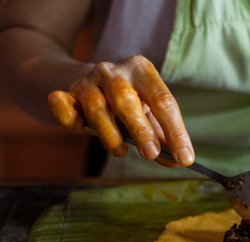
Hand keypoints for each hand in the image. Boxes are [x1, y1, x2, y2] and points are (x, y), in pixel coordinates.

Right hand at [47, 55, 193, 167]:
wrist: (84, 85)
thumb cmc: (126, 106)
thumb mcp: (149, 117)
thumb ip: (163, 138)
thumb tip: (177, 162)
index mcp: (142, 71)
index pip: (163, 101)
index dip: (175, 132)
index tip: (185, 159)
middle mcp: (114, 71)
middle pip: (126, 99)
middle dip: (141, 129)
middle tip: (152, 154)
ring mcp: (87, 81)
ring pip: (97, 107)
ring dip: (111, 134)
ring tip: (121, 151)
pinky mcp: (65, 93)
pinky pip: (64, 106)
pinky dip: (69, 118)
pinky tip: (80, 129)